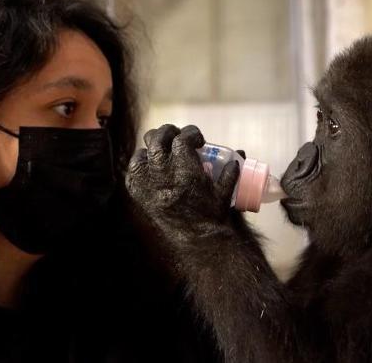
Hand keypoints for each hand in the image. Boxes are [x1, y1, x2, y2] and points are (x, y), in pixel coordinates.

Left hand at [126, 124, 240, 235]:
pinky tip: (150, 165)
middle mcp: (163, 172)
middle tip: (178, 136)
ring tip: (163, 149)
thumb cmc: (213, 214)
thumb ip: (230, 171)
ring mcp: (147, 183)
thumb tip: (237, 155)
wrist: (196, 239)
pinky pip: (133, 170)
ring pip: (143, 151)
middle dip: (170, 132)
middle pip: (158, 138)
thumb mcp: (225, 190)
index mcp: (185, 168)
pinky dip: (141, 163)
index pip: (182, 138)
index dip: (191, 133)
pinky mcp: (138, 194)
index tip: (198, 139)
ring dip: (154, 146)